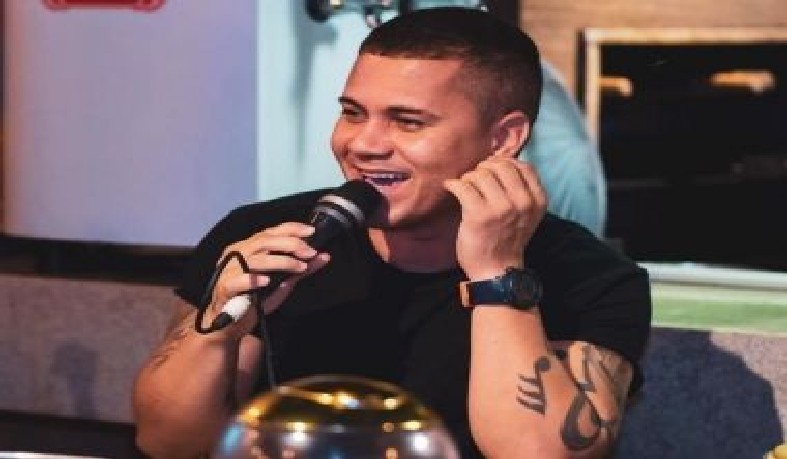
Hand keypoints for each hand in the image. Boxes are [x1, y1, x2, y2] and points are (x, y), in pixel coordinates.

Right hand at [207, 222, 330, 337]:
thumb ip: (300, 270)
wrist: (229, 325)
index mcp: (250, 248)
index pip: (271, 231)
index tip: (311, 231)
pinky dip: (252, 279)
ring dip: (280, 261)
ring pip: (255, 259)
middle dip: (290, 244)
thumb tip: (324, 256)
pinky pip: (237, 280)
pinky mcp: (224, 288)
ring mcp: (229, 270)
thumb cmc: (254, 300)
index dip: (291, 229)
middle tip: (310, 252)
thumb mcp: (282, 284)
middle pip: (264, 241)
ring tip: (299, 267)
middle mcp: (238, 254)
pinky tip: (266, 281)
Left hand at [444, 158, 546, 280]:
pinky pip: (463, 186)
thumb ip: (521, 190)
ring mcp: (502, 208)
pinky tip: (450, 188)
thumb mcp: (526, 214)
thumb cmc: (507, 239)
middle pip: (501, 166)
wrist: (496, 270)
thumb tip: (499, 163)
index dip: (504, 162)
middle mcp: (522, 202)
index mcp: (537, 200)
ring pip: (480, 174)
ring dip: (468, 177)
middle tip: (475, 178)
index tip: (492, 170)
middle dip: (484, 168)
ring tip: (465, 187)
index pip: (523, 166)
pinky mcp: (479, 215)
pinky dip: (453, 184)